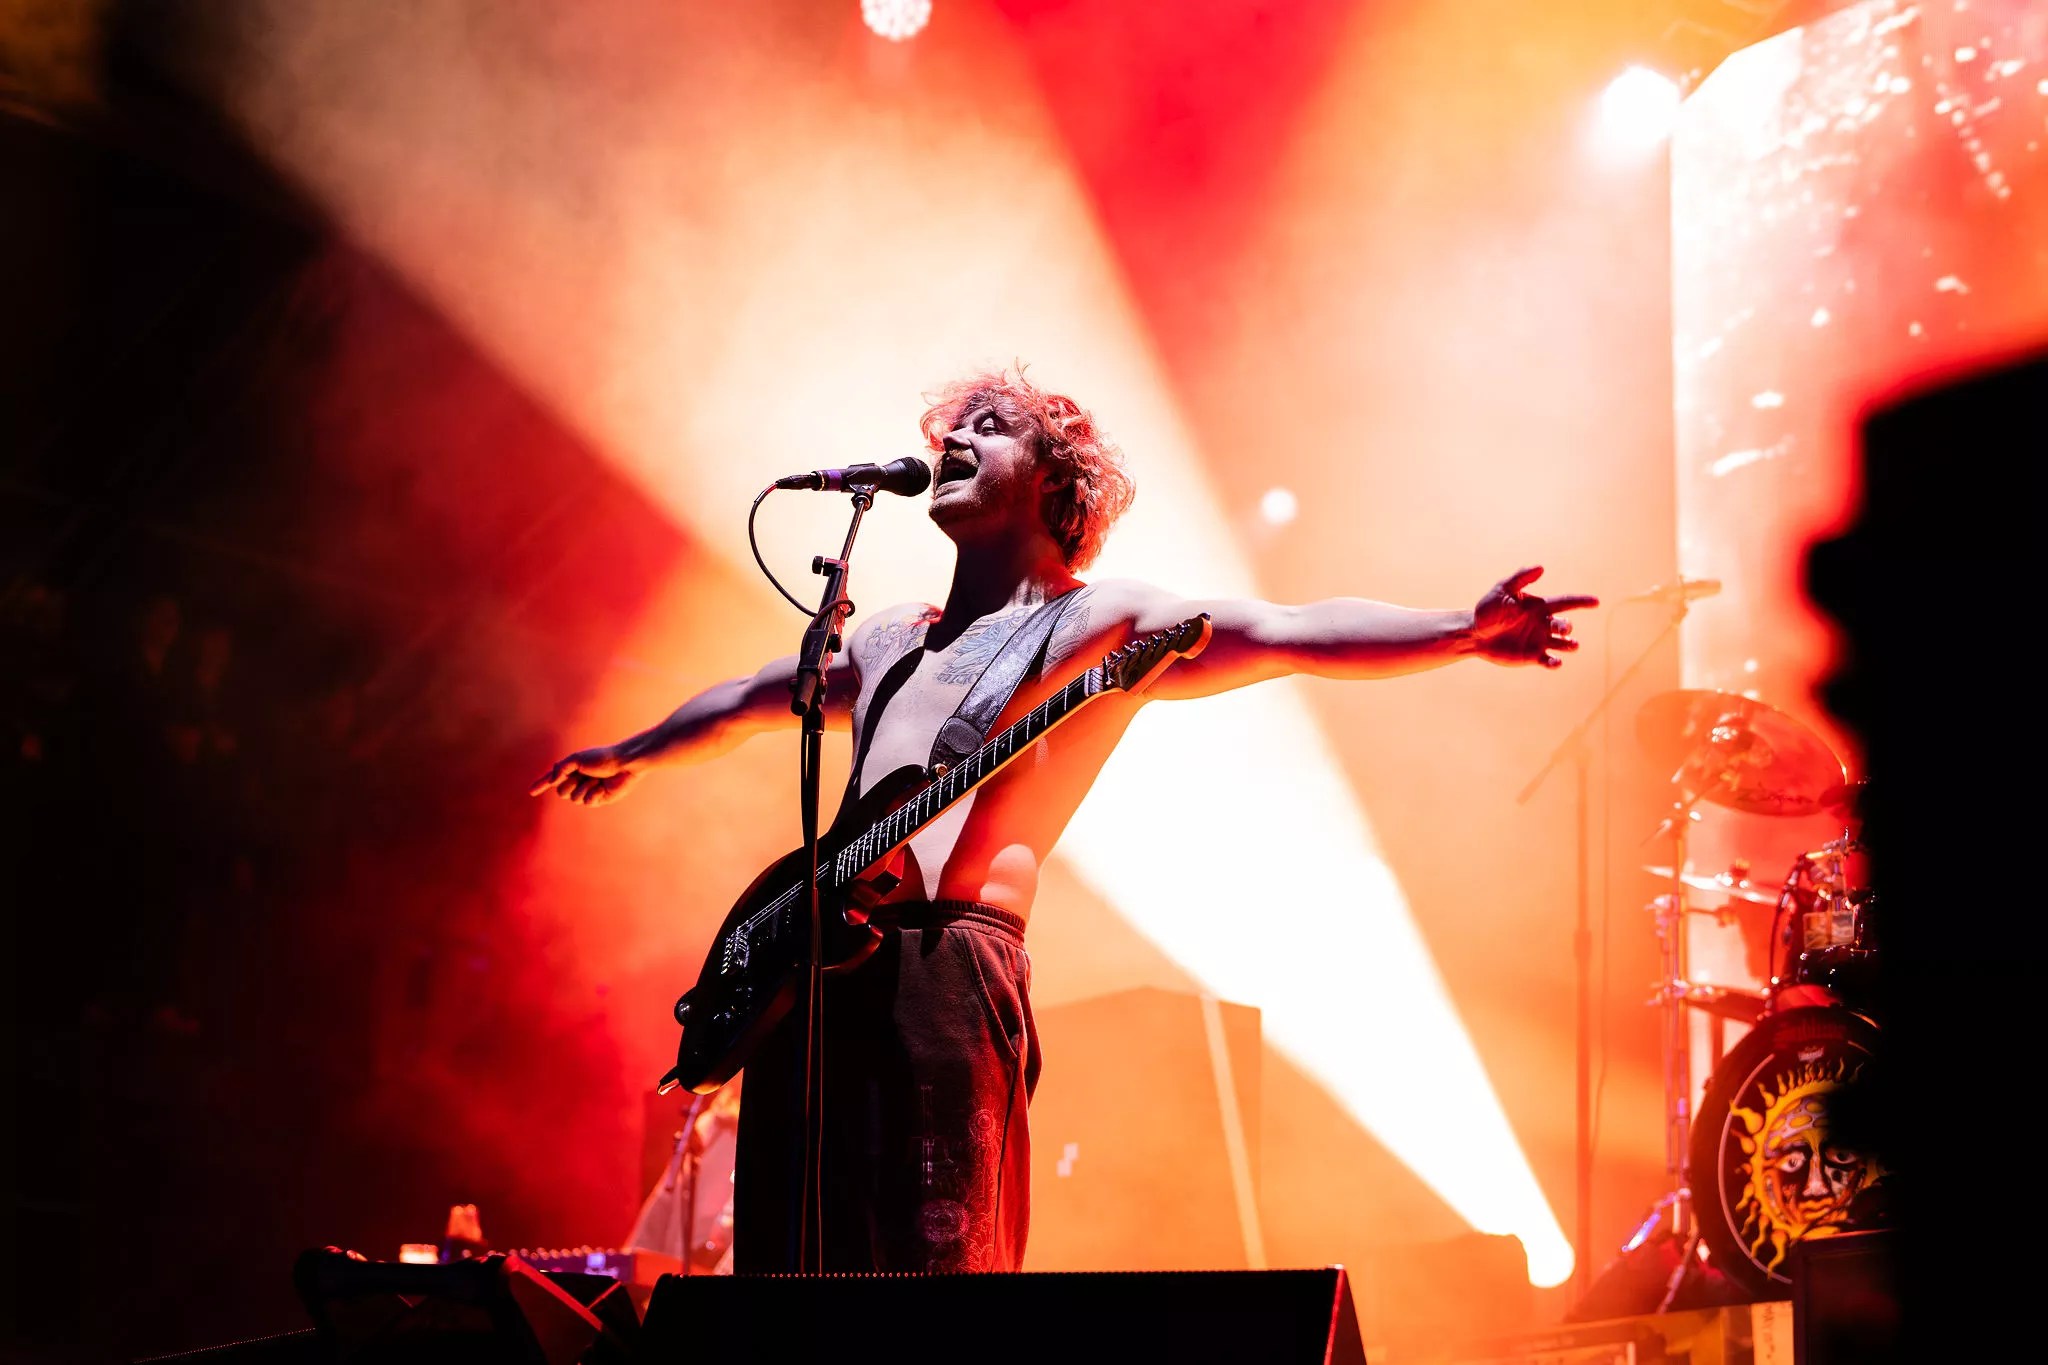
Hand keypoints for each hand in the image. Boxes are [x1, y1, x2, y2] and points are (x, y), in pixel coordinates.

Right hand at [528, 744, 640, 805]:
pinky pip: (587, 802)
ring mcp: (587, 791)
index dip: (541, 785)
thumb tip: (552, 780)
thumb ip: (561, 768)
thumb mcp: (577, 759)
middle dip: (570, 784)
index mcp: (571, 770)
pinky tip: (603, 788)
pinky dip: (594, 794)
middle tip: (584, 775)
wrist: (623, 765)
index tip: (531, 792)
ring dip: (585, 787)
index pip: (552, 779)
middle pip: (561, 792)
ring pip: (574, 798)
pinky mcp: (597, 800)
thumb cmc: (601, 758)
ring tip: (597, 780)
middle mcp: (577, 781)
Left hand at [1472, 566, 1597, 668]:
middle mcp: (1543, 624)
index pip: (1565, 602)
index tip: (1596, 601)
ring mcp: (1539, 641)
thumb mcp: (1502, 589)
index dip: (1581, 602)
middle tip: (1561, 629)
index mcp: (1540, 607)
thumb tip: (1541, 567)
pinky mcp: (1532, 656)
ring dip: (1570, 645)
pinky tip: (1555, 662)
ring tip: (1571, 644)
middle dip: (1568, 627)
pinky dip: (1556, 663)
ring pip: (1564, 644)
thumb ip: (1521, 578)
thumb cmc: (1488, 609)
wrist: (1474, 633)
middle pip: (1565, 625)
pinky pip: (1550, 661)